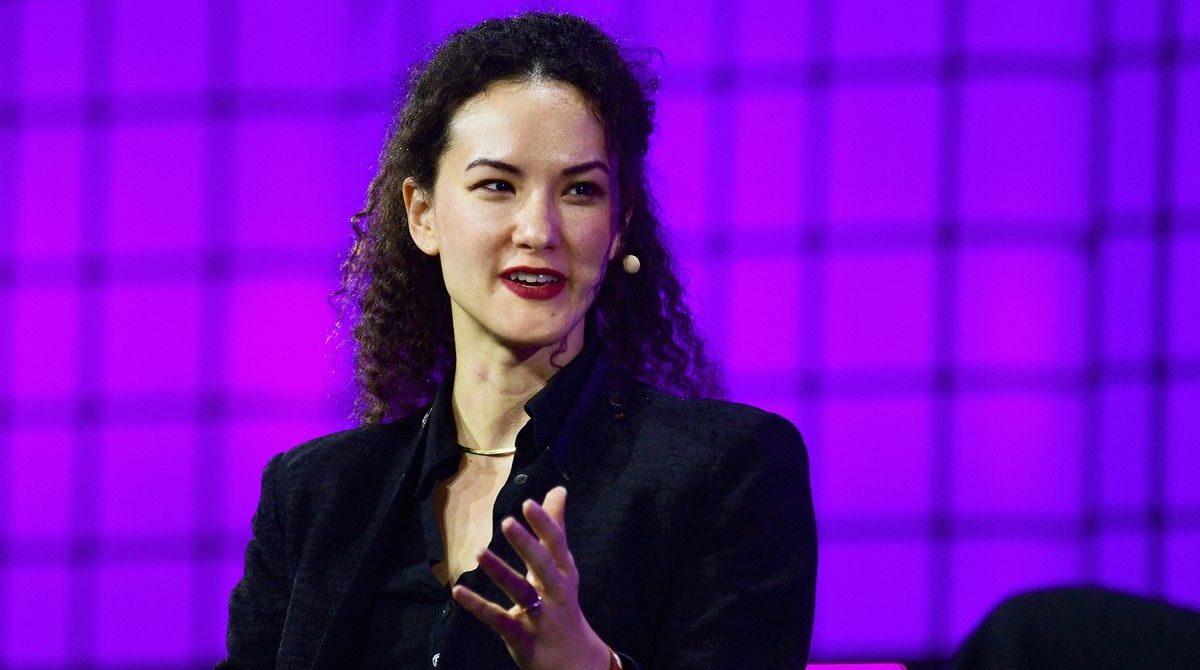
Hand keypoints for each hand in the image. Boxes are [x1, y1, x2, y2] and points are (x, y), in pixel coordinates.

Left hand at [451, 486, 611, 669]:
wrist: (574, 660)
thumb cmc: (562, 602)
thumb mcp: (563, 567)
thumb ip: (555, 529)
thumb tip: (558, 490)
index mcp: (564, 572)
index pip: (556, 544)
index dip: (544, 524)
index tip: (528, 504)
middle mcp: (555, 592)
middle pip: (543, 565)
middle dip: (527, 544)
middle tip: (507, 522)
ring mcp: (539, 616)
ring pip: (520, 591)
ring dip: (500, 572)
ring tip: (479, 552)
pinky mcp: (521, 636)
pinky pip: (497, 618)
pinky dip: (478, 605)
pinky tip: (458, 592)